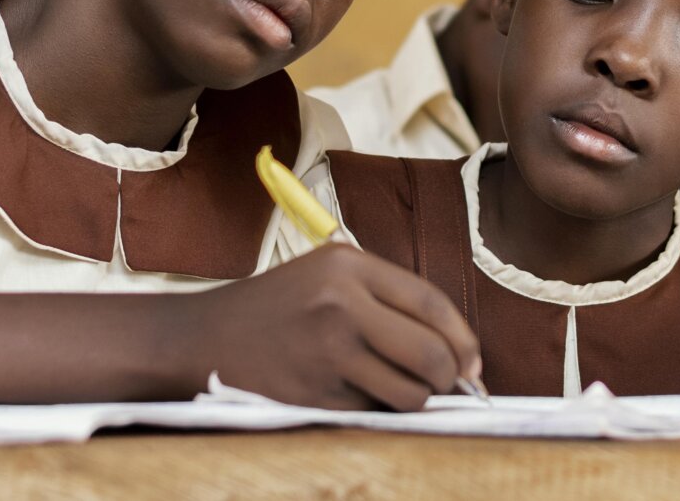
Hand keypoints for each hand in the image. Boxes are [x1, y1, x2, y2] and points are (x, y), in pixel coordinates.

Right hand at [190, 242, 481, 410]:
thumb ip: (387, 300)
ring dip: (414, 399)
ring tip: (393, 388)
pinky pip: (372, 413)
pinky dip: (374, 410)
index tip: (473, 362)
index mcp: (348, 265)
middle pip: (430, 353)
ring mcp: (327, 352)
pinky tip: (350, 393)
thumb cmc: (277, 306)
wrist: (206, 337)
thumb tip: (456, 352)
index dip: (463, 338)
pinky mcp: (314, 394)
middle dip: (449, 377)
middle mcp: (341, 305)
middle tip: (445, 384)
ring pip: (409, 393)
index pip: (432, 302)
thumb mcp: (327, 276)